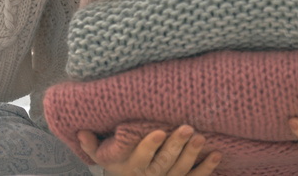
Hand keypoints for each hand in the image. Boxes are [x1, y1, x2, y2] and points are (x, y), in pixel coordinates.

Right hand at [78, 125, 221, 175]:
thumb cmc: (118, 166)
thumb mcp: (103, 158)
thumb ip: (92, 145)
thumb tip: (81, 130)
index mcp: (132, 167)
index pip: (141, 157)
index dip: (150, 145)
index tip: (158, 131)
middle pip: (164, 162)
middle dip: (176, 145)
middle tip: (187, 128)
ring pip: (181, 169)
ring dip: (192, 154)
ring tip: (200, 137)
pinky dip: (207, 168)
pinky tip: (216, 154)